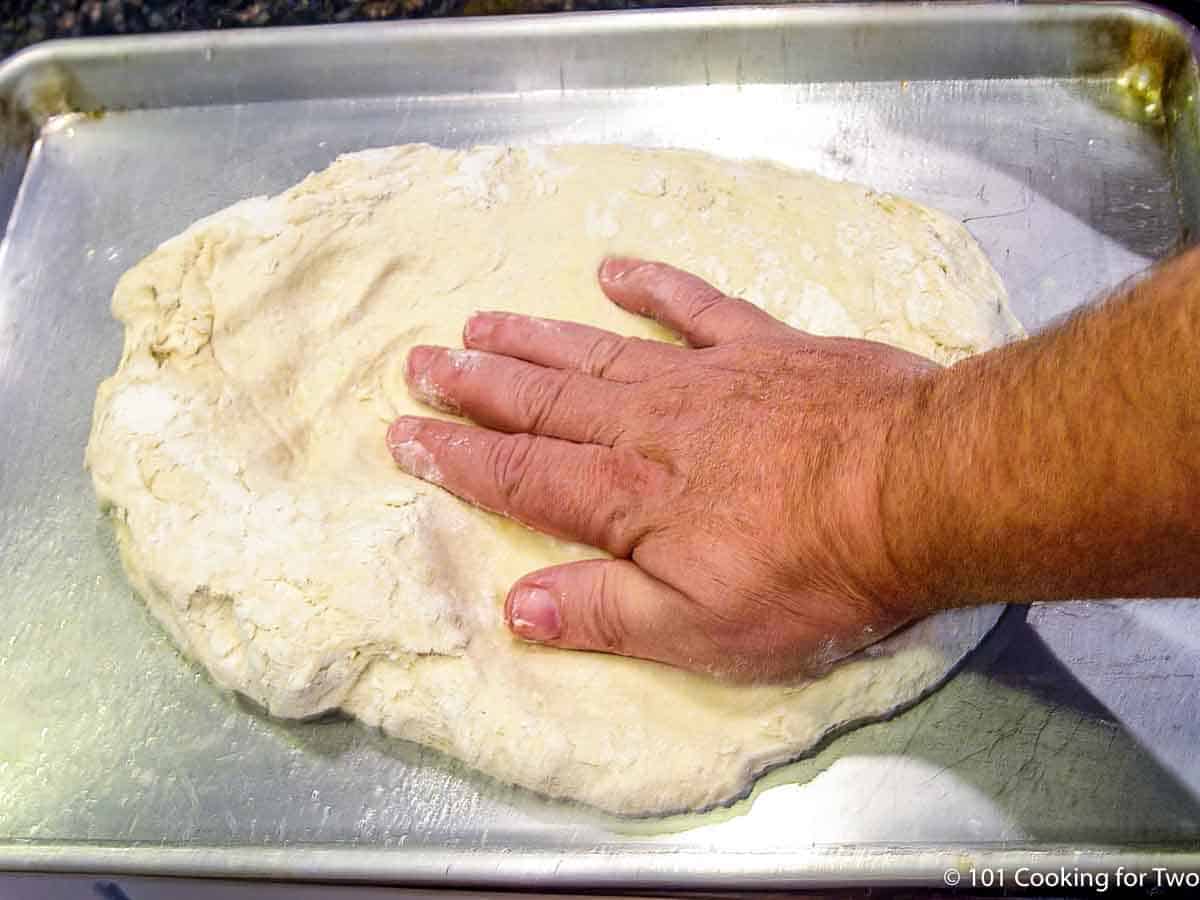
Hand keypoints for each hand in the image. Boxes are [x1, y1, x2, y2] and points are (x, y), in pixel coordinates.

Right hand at [387, 258, 938, 679]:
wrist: (921, 492)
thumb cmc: (812, 575)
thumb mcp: (702, 630)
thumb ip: (604, 613)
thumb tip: (514, 605)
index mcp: (629, 498)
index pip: (522, 476)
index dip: (459, 458)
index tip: (405, 434)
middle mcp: (651, 427)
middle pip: (545, 402)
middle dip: (478, 384)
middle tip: (421, 361)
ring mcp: (707, 379)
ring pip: (599, 352)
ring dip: (535, 338)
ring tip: (480, 320)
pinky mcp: (766, 348)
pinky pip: (696, 306)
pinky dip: (652, 284)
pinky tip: (612, 267)